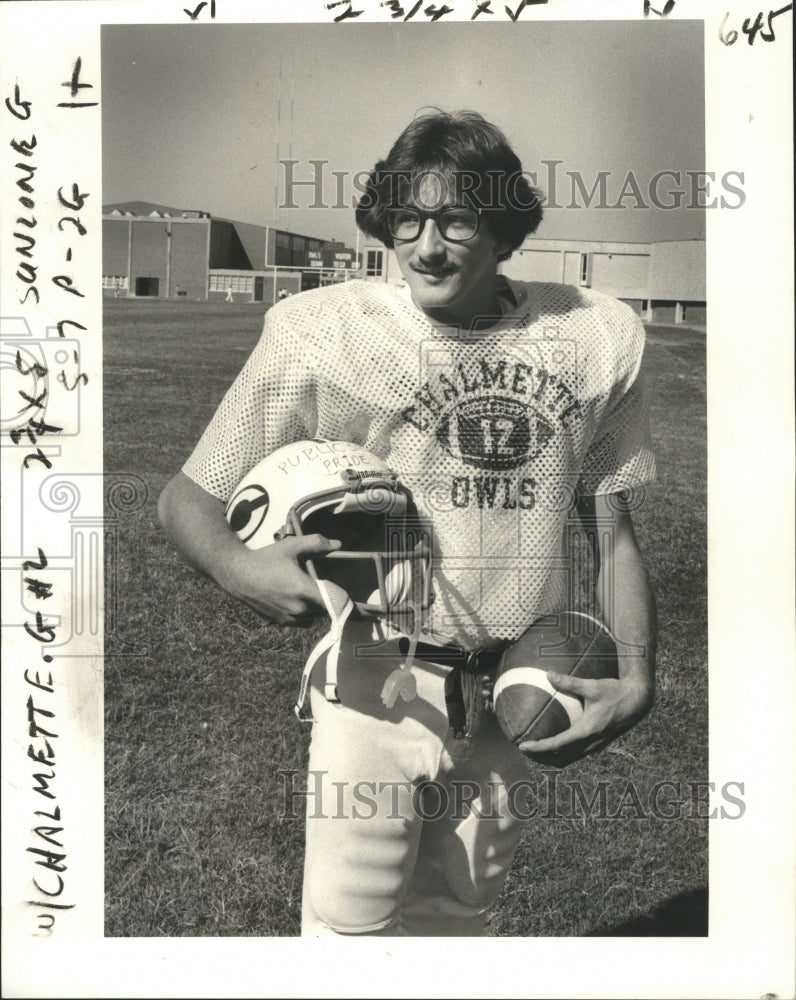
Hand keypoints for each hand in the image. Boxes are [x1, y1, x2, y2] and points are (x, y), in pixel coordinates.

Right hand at [219, 533, 341, 625]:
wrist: (237, 575)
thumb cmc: (265, 559)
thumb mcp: (291, 546)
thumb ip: (316, 543)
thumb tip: (338, 545)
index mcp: (304, 590)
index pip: (335, 602)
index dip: (349, 604)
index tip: (364, 609)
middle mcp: (298, 609)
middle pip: (325, 607)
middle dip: (327, 597)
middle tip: (319, 583)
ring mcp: (289, 618)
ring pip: (315, 615)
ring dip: (316, 606)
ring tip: (305, 590)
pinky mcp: (280, 623)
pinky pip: (302, 621)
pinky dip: (304, 613)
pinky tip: (295, 599)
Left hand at [518, 671, 653, 767]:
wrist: (638, 702)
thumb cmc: (615, 692)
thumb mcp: (592, 686)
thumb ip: (569, 682)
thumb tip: (548, 674)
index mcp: (587, 731)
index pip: (557, 745)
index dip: (538, 748)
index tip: (522, 746)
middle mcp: (591, 743)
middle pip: (560, 758)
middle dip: (540, 757)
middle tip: (522, 749)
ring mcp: (596, 746)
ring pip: (569, 759)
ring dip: (550, 758)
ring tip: (534, 751)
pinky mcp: (599, 744)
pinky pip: (576, 754)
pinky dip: (562, 754)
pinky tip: (554, 744)